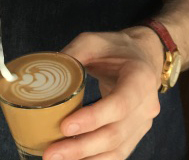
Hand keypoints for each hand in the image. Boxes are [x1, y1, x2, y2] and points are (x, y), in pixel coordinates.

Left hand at [44, 28, 164, 159]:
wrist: (141, 56)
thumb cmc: (116, 48)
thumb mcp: (93, 41)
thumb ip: (72, 55)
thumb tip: (41, 75)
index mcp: (140, 77)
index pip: (120, 103)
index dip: (93, 118)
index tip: (65, 126)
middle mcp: (146, 104)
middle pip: (115, 134)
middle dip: (81, 147)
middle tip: (51, 153)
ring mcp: (143, 122)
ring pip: (116, 150)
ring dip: (85, 159)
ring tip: (55, 159)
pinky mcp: (135, 134)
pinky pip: (116, 154)